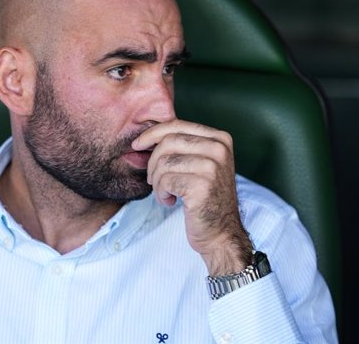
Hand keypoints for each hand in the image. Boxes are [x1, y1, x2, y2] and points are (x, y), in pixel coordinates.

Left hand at [132, 119, 253, 275]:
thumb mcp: (201, 164)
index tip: (137, 145)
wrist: (221, 233)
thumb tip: (145, 137)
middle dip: (153, 163)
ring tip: (166, 194)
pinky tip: (170, 202)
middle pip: (167, 143)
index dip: (152, 134)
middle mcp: (219, 149)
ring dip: (156, 182)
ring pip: (163, 163)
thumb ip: (182, 147)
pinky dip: (161, 194)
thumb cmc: (205, 199)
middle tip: (154, 181)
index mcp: (220, 139)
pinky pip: (165, 181)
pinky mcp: (202, 186)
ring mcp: (213, 167)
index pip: (177, 125)